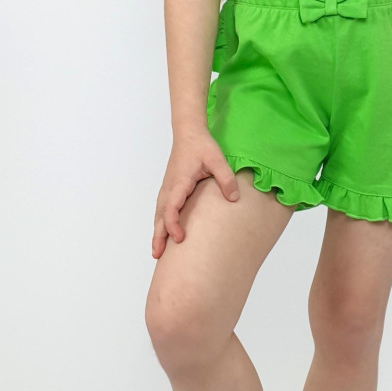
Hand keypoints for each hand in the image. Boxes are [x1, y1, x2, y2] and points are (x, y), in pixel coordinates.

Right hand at [152, 130, 239, 257]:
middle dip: (158, 236)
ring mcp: (167, 188)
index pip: (171, 208)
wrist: (188, 134)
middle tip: (157, 256)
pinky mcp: (169, 189)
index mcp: (179, 183)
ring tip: (157, 252)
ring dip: (157, 232)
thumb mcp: (217, 159)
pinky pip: (161, 209)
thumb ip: (226, 178)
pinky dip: (160, 223)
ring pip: (158, 214)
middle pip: (160, 216)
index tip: (180, 238)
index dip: (173, 225)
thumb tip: (234, 198)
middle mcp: (169, 188)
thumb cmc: (201, 146)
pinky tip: (163, 233)